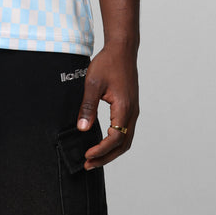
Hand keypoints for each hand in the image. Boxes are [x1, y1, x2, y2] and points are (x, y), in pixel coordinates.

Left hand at [76, 44, 138, 169]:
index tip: (87, 155)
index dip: (101, 150)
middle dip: (106, 157)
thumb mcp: (93, 83)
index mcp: (124, 107)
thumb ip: (88, 106)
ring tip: (94, 158)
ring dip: (111, 151)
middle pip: (123, 144)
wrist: (122, 50)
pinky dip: (116, 142)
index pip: (115, 138)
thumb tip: (82, 128)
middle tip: (89, 164)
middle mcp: (132, 112)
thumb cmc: (108, 63)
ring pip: (126, 139)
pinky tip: (103, 142)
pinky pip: (126, 131)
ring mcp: (133, 110)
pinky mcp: (131, 107)